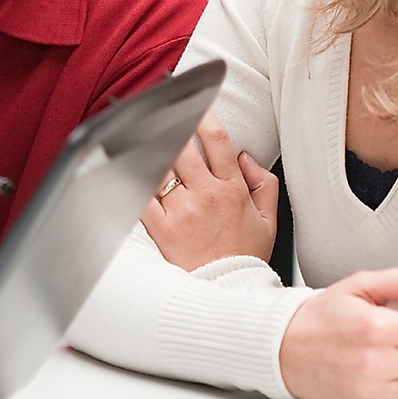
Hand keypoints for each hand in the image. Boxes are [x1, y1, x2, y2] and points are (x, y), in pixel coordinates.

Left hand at [141, 113, 279, 269]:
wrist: (227, 292)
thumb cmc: (243, 256)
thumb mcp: (269, 219)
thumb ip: (263, 183)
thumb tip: (245, 156)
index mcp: (232, 189)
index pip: (217, 141)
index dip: (204, 116)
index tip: (195, 105)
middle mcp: (205, 195)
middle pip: (182, 147)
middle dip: (170, 128)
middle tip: (159, 115)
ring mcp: (181, 211)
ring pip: (159, 167)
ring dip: (149, 150)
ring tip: (139, 135)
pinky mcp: (160, 227)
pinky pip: (141, 196)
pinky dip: (134, 180)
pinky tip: (128, 167)